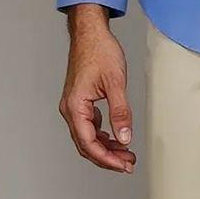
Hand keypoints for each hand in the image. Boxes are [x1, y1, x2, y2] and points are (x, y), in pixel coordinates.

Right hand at [59, 4, 136, 172]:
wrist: (90, 33)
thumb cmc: (100, 51)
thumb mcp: (116, 83)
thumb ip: (120, 112)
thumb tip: (125, 138)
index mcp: (75, 106)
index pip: (88, 143)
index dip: (107, 159)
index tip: (124, 165)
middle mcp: (70, 109)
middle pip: (86, 145)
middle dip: (107, 158)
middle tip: (128, 164)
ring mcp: (74, 106)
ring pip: (87, 137)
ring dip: (106, 148)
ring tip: (127, 154)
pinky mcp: (80, 102)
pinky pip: (89, 126)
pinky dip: (103, 136)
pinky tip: (116, 138)